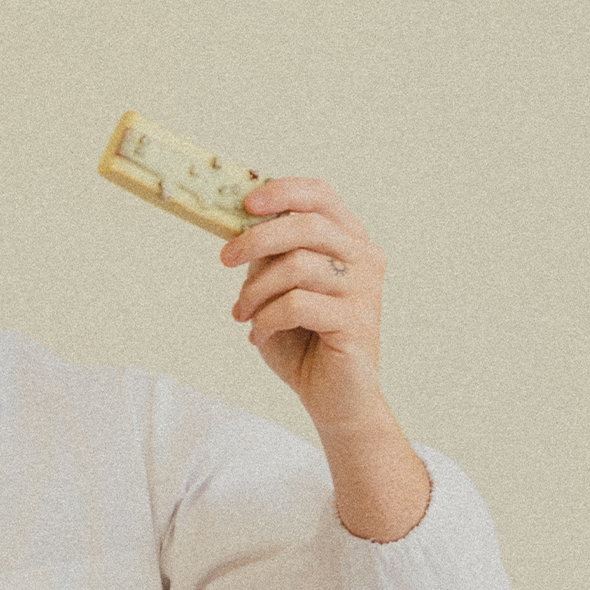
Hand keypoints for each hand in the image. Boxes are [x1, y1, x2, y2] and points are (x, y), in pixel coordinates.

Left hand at [224, 178, 389, 435]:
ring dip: (256, 291)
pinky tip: (258, 336)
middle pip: (306, 225)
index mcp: (348, 239)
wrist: (333, 397)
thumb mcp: (276, 290)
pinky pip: (297, 305)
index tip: (245, 204)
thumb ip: (269, 257)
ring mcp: (365, 289)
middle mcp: (364, 257)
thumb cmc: (303, 340)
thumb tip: (240, 224)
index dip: (282, 191)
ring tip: (242, 314)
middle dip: (256, 239)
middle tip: (224, 258)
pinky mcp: (357, 322)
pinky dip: (266, 320)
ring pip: (298, 266)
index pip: (319, 195)